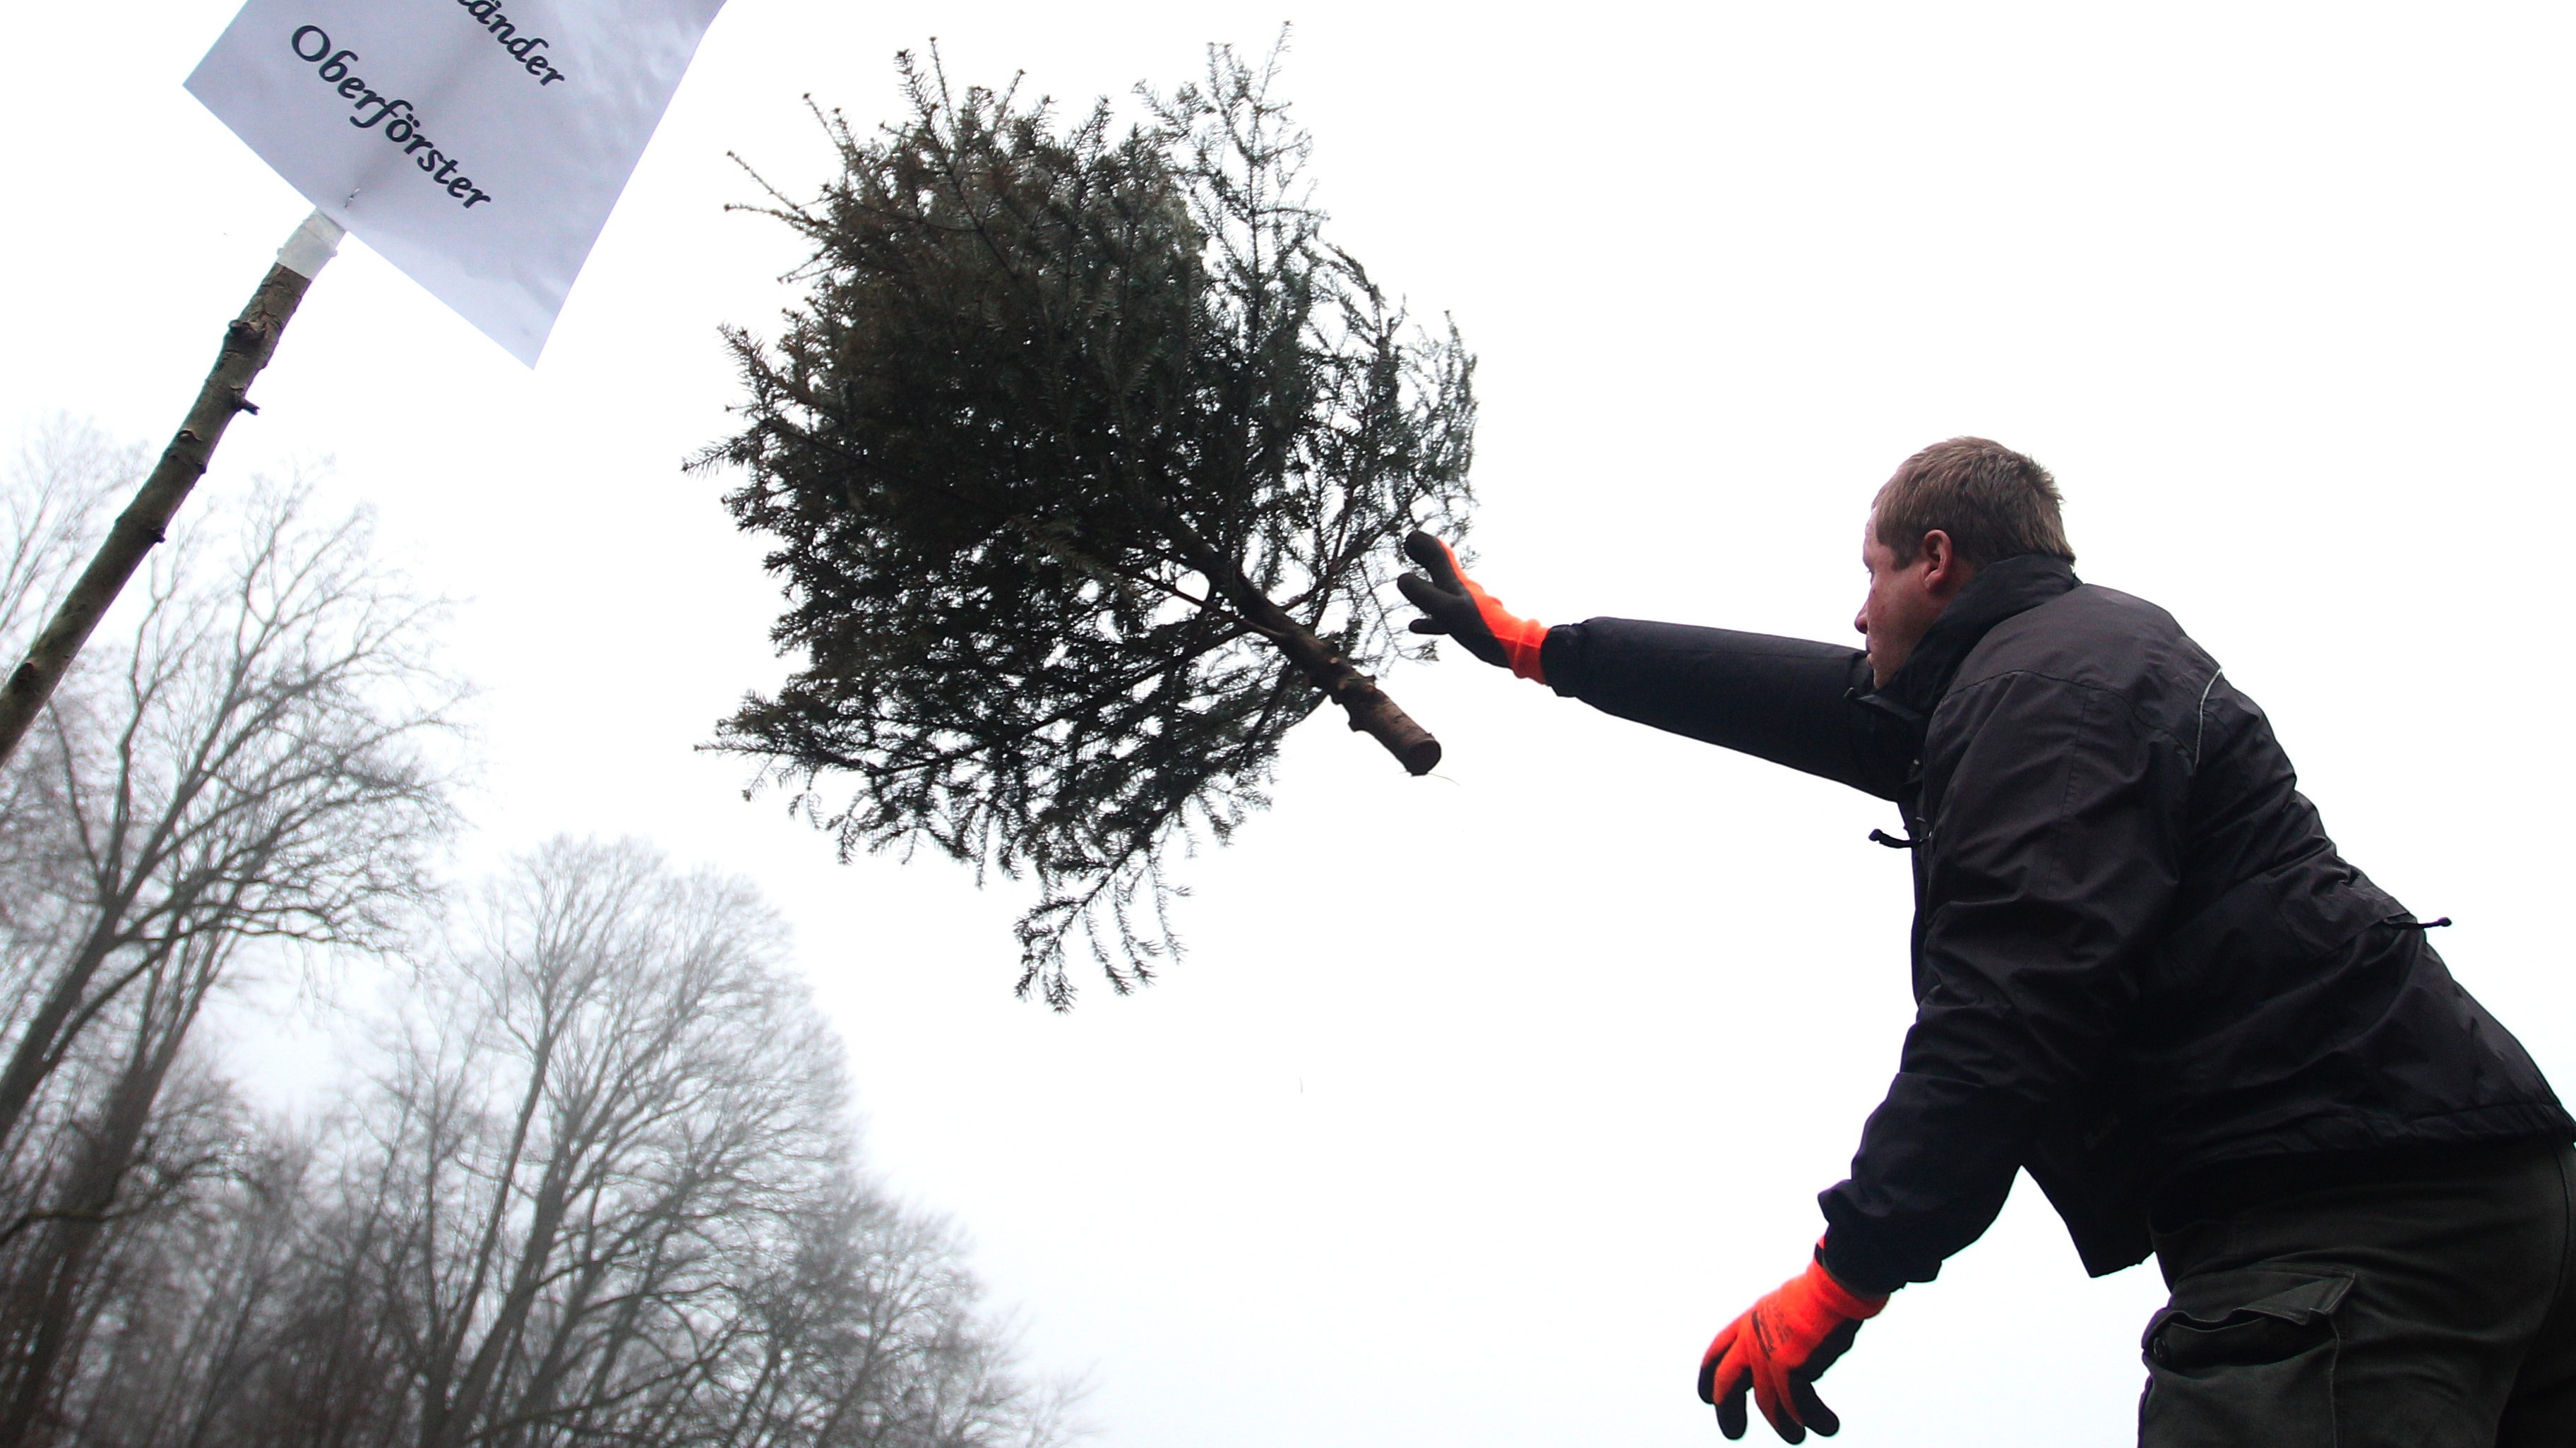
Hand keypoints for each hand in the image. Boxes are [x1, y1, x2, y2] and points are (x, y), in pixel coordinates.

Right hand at [1396, 531, 1549, 681]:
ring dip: (1424, 582)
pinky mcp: (1466, 622)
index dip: (1424, 544)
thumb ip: (1424, 594)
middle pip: (1439, 567)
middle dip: (1424, 555)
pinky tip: (1414, 625)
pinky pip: (1441, 615)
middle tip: (1410, 546)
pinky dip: (1427, 616)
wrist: (1510, 646)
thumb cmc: (1480, 627)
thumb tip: (1402, 577)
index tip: (1410, 537)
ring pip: (1439, 589)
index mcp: (1454, 582)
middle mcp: (1459, 589)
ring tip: (1408, 579)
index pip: (1438, 555)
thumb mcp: (1447, 610)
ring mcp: (1463, 605)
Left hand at [1697, 1248, 1887, 1442]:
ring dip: (1783, 1424)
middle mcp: (1752, 1337)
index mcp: (1750, 1319)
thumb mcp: (1788, 1307)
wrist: (1835, 1282)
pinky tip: (1827, 1426)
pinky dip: (1813, 1418)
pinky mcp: (1789, 1366)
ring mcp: (1768, 1352)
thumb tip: (1791, 1358)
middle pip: (1727, 1382)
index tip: (1705, 1397)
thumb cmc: (1823, 1290)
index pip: (1718, 1349)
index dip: (1708, 1374)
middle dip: (1728, 1409)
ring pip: (1767, 1401)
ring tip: (1795, 1437)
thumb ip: (1780, 1331)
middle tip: (1732, 1432)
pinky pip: (1797, 1404)